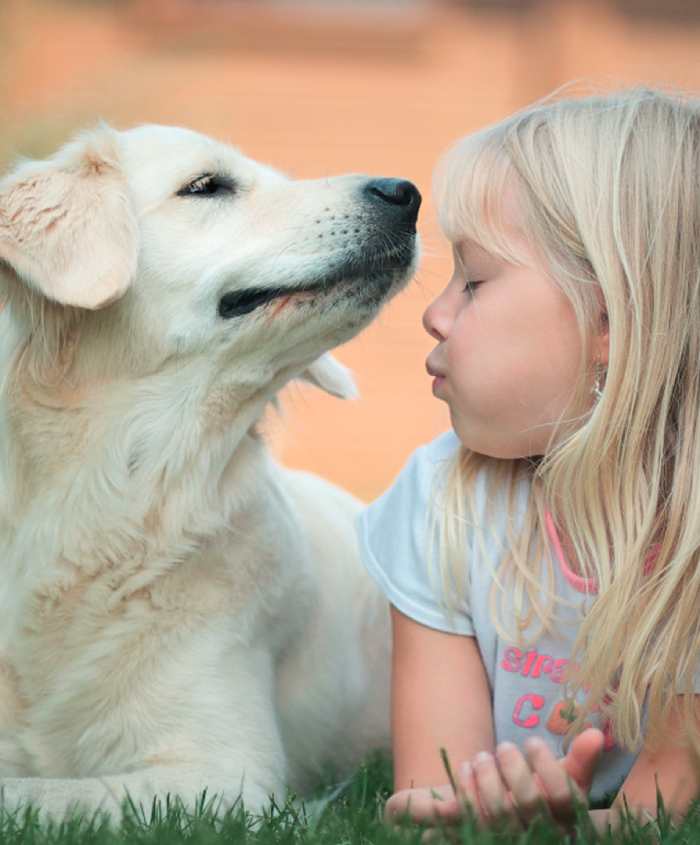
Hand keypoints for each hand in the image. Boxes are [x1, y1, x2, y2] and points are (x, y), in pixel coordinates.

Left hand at [459, 728, 603, 829]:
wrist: (510, 818)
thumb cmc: (542, 791)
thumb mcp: (564, 777)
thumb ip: (581, 758)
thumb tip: (597, 734)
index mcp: (566, 817)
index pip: (564, 797)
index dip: (548, 767)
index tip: (533, 741)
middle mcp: (541, 831)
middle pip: (529, 803)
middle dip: (514, 768)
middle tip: (504, 746)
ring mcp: (509, 837)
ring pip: (498, 811)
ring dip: (486, 777)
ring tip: (482, 757)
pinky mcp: (480, 835)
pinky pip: (469, 815)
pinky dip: (465, 789)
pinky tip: (466, 769)